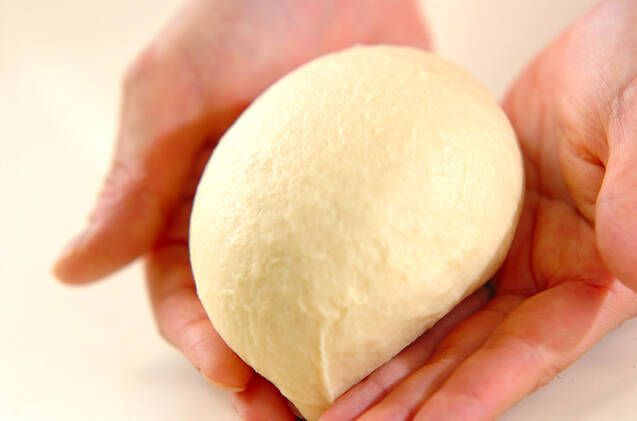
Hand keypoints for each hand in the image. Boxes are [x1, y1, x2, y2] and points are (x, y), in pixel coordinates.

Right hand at [52, 0, 429, 417]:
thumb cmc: (246, 13)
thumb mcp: (173, 92)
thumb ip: (133, 181)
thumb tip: (72, 269)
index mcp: (198, 205)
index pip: (188, 292)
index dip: (202, 341)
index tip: (231, 374)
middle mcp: (260, 220)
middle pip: (258, 313)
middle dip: (269, 367)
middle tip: (295, 412)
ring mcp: (324, 213)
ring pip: (322, 300)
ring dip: (332, 353)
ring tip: (355, 398)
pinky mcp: (378, 198)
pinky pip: (384, 258)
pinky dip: (390, 301)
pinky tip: (410, 334)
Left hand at [321, 1, 636, 419]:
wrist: (604, 42)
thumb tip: (632, 264)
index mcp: (589, 278)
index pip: (522, 355)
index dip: (469, 398)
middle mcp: (541, 278)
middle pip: (465, 355)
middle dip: (409, 400)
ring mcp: (500, 252)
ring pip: (434, 323)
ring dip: (384, 365)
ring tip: (327, 394)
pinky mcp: (465, 224)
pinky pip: (413, 265)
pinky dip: (377, 298)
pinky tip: (334, 314)